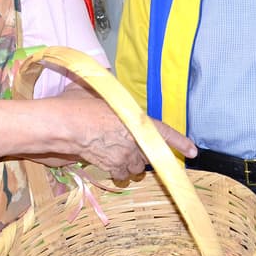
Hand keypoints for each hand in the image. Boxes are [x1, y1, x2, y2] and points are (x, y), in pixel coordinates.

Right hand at [43, 87, 196, 180]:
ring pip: (137, 168)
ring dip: (131, 163)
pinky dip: (118, 172)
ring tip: (118, 154)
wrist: (62, 126)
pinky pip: (122, 176)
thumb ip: (110, 93)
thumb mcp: (97, 92)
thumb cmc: (78, 105)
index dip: (180, 142)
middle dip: (143, 152)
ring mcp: (125, 157)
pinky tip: (110, 164)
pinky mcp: (112, 168)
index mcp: (137, 120)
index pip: (164, 132)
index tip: (193, 151)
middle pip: (149, 154)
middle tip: (129, 144)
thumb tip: (107, 80)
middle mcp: (136, 141)